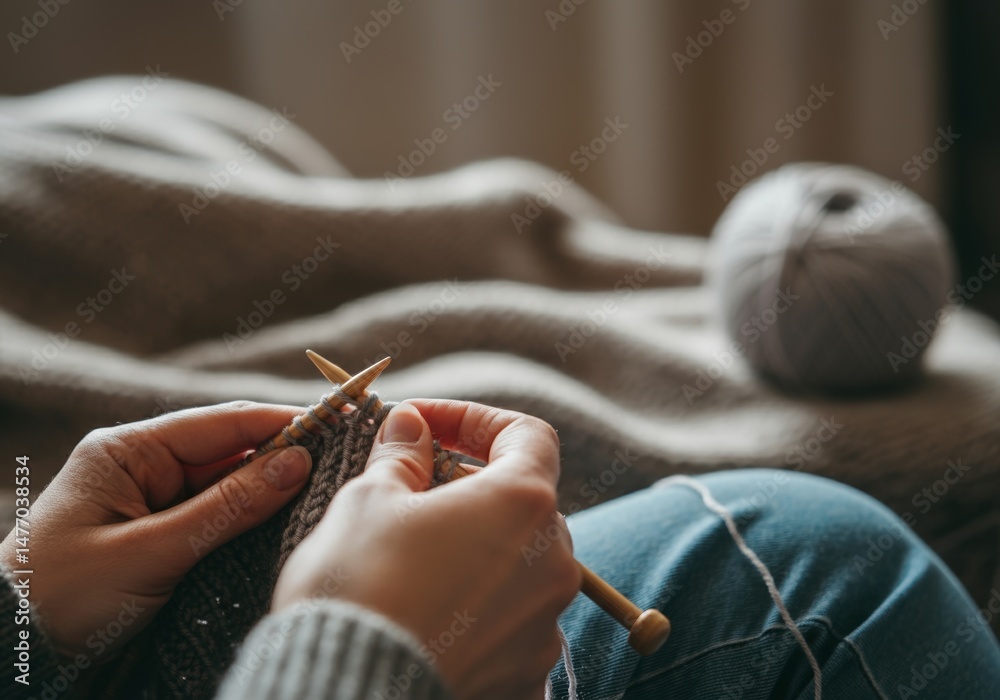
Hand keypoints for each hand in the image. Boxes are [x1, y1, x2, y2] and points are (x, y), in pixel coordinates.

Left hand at [0, 401, 312, 658]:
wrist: (17, 651)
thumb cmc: (65, 596)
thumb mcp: (150, 552)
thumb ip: (228, 507)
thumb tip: (297, 462)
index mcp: (128, 451)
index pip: (222, 423)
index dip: (282, 422)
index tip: (336, 424)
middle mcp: (143, 466)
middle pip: (230, 450)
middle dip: (283, 456)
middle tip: (343, 460)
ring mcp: (153, 499)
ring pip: (229, 483)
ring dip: (270, 489)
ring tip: (325, 491)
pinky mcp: (161, 531)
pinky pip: (217, 514)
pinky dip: (250, 518)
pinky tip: (285, 522)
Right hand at [272, 400, 580, 699]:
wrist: (351, 695)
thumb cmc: (360, 587)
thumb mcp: (368, 500)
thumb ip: (402, 455)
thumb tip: (411, 427)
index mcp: (524, 504)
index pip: (527, 435)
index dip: (475, 421)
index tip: (424, 426)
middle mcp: (554, 563)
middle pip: (525, 503)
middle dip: (471, 488)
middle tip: (410, 492)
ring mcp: (545, 623)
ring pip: (520, 565)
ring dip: (477, 550)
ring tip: (414, 560)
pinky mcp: (529, 673)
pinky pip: (511, 624)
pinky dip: (479, 609)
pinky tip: (430, 612)